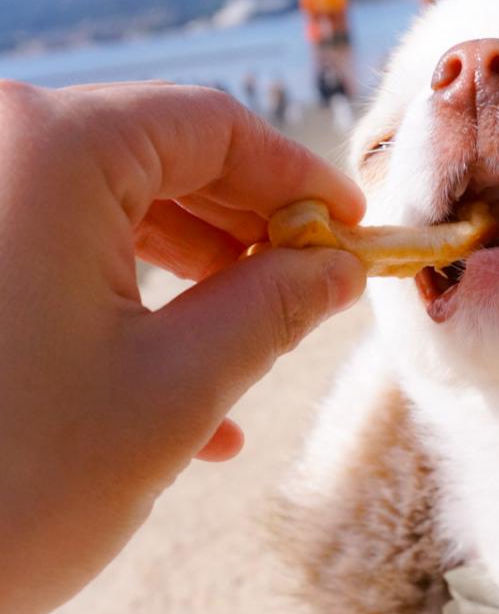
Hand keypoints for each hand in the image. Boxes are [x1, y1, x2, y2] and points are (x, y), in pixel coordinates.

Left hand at [0, 80, 366, 613]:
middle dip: (248, 230)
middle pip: (163, 158)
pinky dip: (124, 298)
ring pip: (112, 204)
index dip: (298, 176)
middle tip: (312, 287)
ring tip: (251, 346)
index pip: (214, 126)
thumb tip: (337, 270)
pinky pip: (55, 246)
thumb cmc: (3, 487)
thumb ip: (273, 309)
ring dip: (195, 274)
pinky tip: (177, 389)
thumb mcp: (174, 391)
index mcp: (50, 151)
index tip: (349, 226)